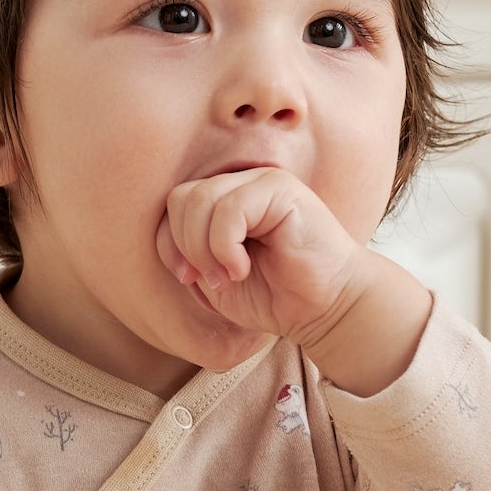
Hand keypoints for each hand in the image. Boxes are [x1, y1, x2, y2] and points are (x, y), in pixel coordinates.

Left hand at [157, 166, 431, 395]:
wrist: (326, 309)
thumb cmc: (275, 295)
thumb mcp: (214, 276)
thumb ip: (186, 252)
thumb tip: (163, 237)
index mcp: (226, 199)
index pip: (175, 205)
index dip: (169, 244)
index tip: (190, 279)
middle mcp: (243, 182)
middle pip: (181, 198)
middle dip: (185, 246)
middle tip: (211, 279)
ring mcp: (262, 181)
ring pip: (200, 200)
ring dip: (205, 249)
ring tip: (230, 275)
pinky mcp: (280, 189)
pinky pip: (228, 210)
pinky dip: (224, 247)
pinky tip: (242, 268)